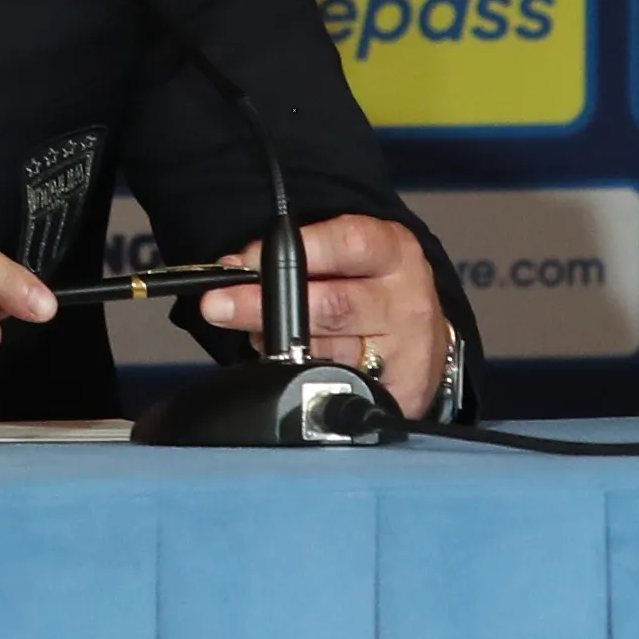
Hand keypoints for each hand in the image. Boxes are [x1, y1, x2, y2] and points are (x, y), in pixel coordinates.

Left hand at [187, 212, 454, 418]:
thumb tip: (235, 268)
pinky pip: (338, 389)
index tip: (244, 262)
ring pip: (329, 353)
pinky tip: (291, 368)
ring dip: (281, 348)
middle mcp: (407, 301)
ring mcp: (408, 352)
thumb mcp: (347, 255)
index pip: (347, 244)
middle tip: (219, 305)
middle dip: (266, 307)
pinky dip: (302, 379)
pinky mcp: (402, 394)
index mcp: (394, 252)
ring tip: (262, 338)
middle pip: (334, 306)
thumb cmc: (370, 288)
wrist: (419, 336)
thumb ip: (299, 257)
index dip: (292, 253)